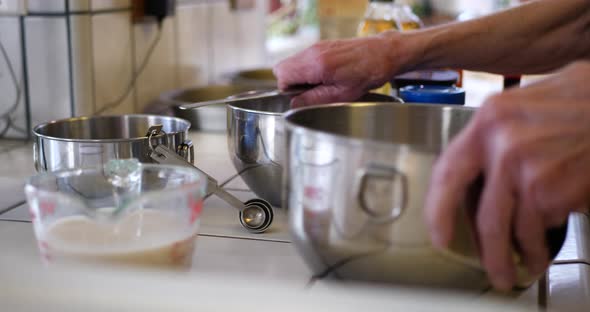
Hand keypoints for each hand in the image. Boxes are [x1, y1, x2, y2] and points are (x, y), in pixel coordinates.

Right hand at [273, 31, 409, 106]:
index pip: (282, 76)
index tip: (302, 96)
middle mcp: (313, 52)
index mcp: (317, 65)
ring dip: (300, 76)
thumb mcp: (341, 95)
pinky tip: (325, 76)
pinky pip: (303, 58)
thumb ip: (314, 99)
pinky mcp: (322, 45)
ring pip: (292, 62)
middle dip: (290, 83)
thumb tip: (295, 104)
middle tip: (309, 91)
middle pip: (282, 67)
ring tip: (320, 83)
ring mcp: (317, 46)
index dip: (288, 90)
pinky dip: (308, 69)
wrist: (383, 54)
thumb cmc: (367, 73)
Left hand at [425, 61, 589, 290]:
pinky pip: (540, 227)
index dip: (437, 209)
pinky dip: (542, 241)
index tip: (438, 233)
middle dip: (485, 251)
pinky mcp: (551, 190)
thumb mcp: (524, 106)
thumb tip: (476, 177)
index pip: (447, 171)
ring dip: (517, 254)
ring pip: (510, 229)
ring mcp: (527, 170)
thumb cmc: (580, 102)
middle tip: (491, 269)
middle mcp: (502, 145)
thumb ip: (496, 138)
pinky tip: (544, 247)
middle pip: (481, 215)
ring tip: (526, 263)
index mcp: (489, 120)